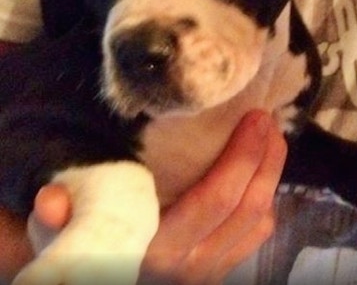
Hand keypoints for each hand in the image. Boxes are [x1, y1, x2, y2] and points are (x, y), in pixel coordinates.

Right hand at [0, 110, 286, 284]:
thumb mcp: (63, 232)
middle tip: (269, 119)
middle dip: (266, 159)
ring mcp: (210, 272)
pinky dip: (265, 202)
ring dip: (272, 176)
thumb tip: (52, 199)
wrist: (98, 275)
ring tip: (273, 138)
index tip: (256, 118)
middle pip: (248, 208)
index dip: (242, 158)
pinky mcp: (218, 271)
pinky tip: (261, 175)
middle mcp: (192, 267)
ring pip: (258, 223)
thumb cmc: (84, 245)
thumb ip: (58, 218)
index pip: (215, 201)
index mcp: (159, 249)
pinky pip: (255, 238)